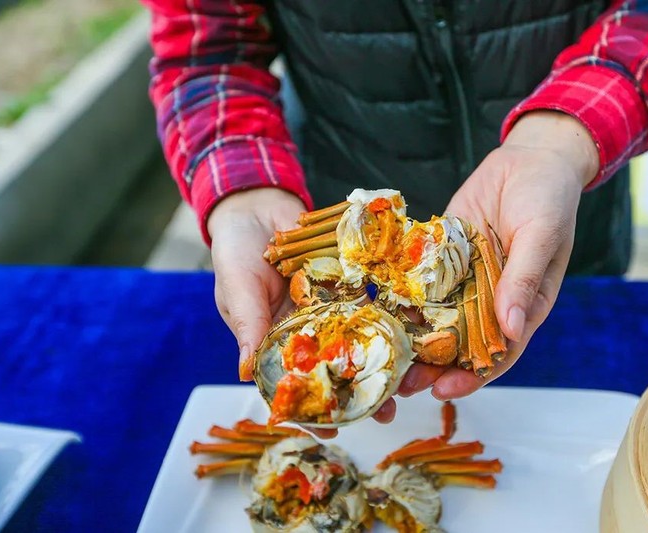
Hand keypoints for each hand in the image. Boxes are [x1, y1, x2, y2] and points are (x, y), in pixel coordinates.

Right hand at [208, 188, 395, 437]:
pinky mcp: (350, 280)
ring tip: (408, 377)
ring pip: (361, 337)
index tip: (332, 432)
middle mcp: (310, 328)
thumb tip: (247, 373)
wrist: (256, 205)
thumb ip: (249, 326)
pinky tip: (412, 326)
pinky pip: (371, 297)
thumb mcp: (237, 289)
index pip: (297, 383)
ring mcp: (332, 304)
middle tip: (388, 411)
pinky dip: (391, 311)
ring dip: (383, 357)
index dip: (313, 410)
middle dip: (361, 390)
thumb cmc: (235, 251)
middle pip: (338, 366)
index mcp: (278, 340)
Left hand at [398, 110, 598, 398]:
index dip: (472, 376)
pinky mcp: (443, 258)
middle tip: (400, 384)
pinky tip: (376, 308)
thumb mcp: (541, 237)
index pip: (497, 353)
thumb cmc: (549, 200)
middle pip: (459, 345)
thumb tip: (510, 329)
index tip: (445, 390)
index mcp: (522, 306)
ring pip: (435, 320)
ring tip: (382, 356)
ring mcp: (464, 280)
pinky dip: (402, 297)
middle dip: (431, 367)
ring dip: (411, 340)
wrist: (530, 159)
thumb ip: (524, 280)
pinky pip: (421, 283)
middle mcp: (490, 300)